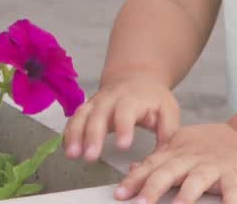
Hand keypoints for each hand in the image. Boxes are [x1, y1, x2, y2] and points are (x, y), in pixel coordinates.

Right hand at [62, 77, 180, 161]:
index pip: (126, 111)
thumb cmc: (154, 99)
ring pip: (82, 115)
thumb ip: (167, 134)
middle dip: (93, 135)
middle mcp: (110, 98)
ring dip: (75, 134)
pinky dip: (69, 133)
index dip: (124, 127)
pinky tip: (67, 149)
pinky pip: (74, 119)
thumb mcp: (169, 112)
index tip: (124, 146)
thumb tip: (161, 159)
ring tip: (73, 155)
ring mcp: (96, 101)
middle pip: (98, 114)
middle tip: (91, 156)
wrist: (137, 77)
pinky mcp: (87, 108)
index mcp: (133, 98)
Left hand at [113, 123, 236, 203]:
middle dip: (152, 188)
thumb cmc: (209, 148)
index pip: (150, 166)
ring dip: (186, 195)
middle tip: (139, 203)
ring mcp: (213, 167)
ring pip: (197, 180)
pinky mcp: (236, 176)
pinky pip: (233, 191)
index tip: (120, 194)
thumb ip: (158, 160)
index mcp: (175, 153)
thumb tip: (132, 169)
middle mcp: (191, 159)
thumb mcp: (180, 149)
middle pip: (168, 172)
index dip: (134, 180)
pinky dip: (230, 202)